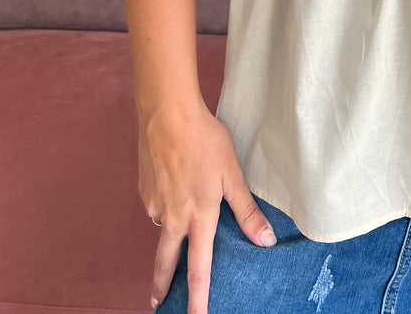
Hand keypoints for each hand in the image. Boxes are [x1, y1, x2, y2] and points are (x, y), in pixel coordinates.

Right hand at [139, 100, 277, 312]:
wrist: (168, 115)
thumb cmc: (205, 141)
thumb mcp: (232, 175)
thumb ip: (247, 211)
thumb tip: (265, 241)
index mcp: (199, 218)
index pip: (199, 270)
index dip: (198, 299)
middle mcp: (173, 218)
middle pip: (166, 263)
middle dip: (162, 287)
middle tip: (158, 305)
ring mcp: (155, 205)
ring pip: (162, 230)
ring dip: (168, 238)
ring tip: (180, 223)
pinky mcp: (144, 191)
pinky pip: (157, 207)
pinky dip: (165, 206)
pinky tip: (175, 184)